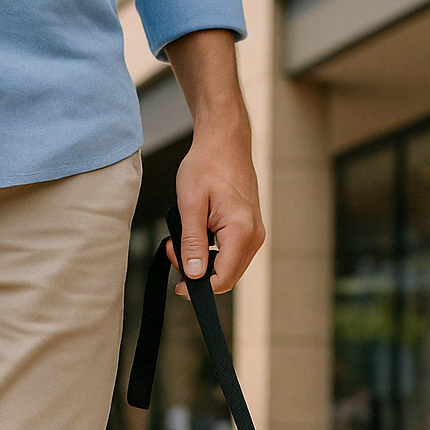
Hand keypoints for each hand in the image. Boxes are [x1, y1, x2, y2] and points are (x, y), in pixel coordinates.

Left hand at [165, 30, 264, 295]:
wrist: (225, 141)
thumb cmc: (206, 165)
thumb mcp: (190, 204)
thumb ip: (192, 242)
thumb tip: (194, 275)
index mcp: (241, 232)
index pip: (222, 280)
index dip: (198, 288)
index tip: (177, 283)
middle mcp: (254, 237)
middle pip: (226, 277)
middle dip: (198, 273)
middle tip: (174, 250)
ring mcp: (255, 233)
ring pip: (228, 266)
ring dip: (203, 261)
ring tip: (181, 238)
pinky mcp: (251, 229)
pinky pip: (231, 253)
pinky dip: (212, 251)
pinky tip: (197, 232)